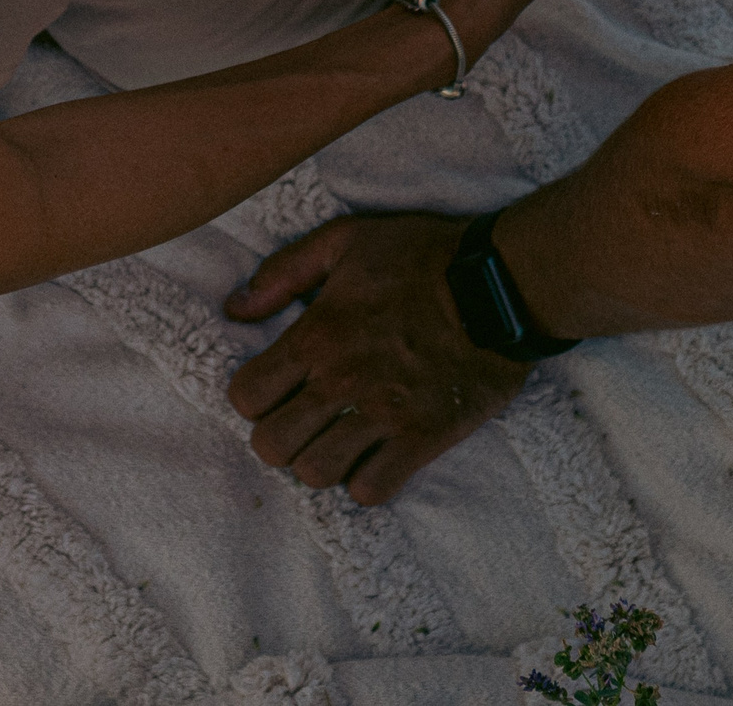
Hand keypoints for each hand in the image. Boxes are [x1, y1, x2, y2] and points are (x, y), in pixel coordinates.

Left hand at [223, 212, 527, 503]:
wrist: (498, 285)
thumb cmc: (421, 257)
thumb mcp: (344, 241)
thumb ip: (283, 272)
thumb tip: (234, 307)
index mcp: (317, 335)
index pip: (246, 396)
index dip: (252, 397)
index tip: (274, 389)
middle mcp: (341, 381)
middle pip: (273, 446)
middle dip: (279, 437)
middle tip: (302, 421)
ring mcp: (383, 414)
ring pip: (316, 473)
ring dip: (319, 462)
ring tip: (336, 442)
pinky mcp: (423, 438)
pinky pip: (372, 490)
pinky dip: (366, 482)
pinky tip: (374, 458)